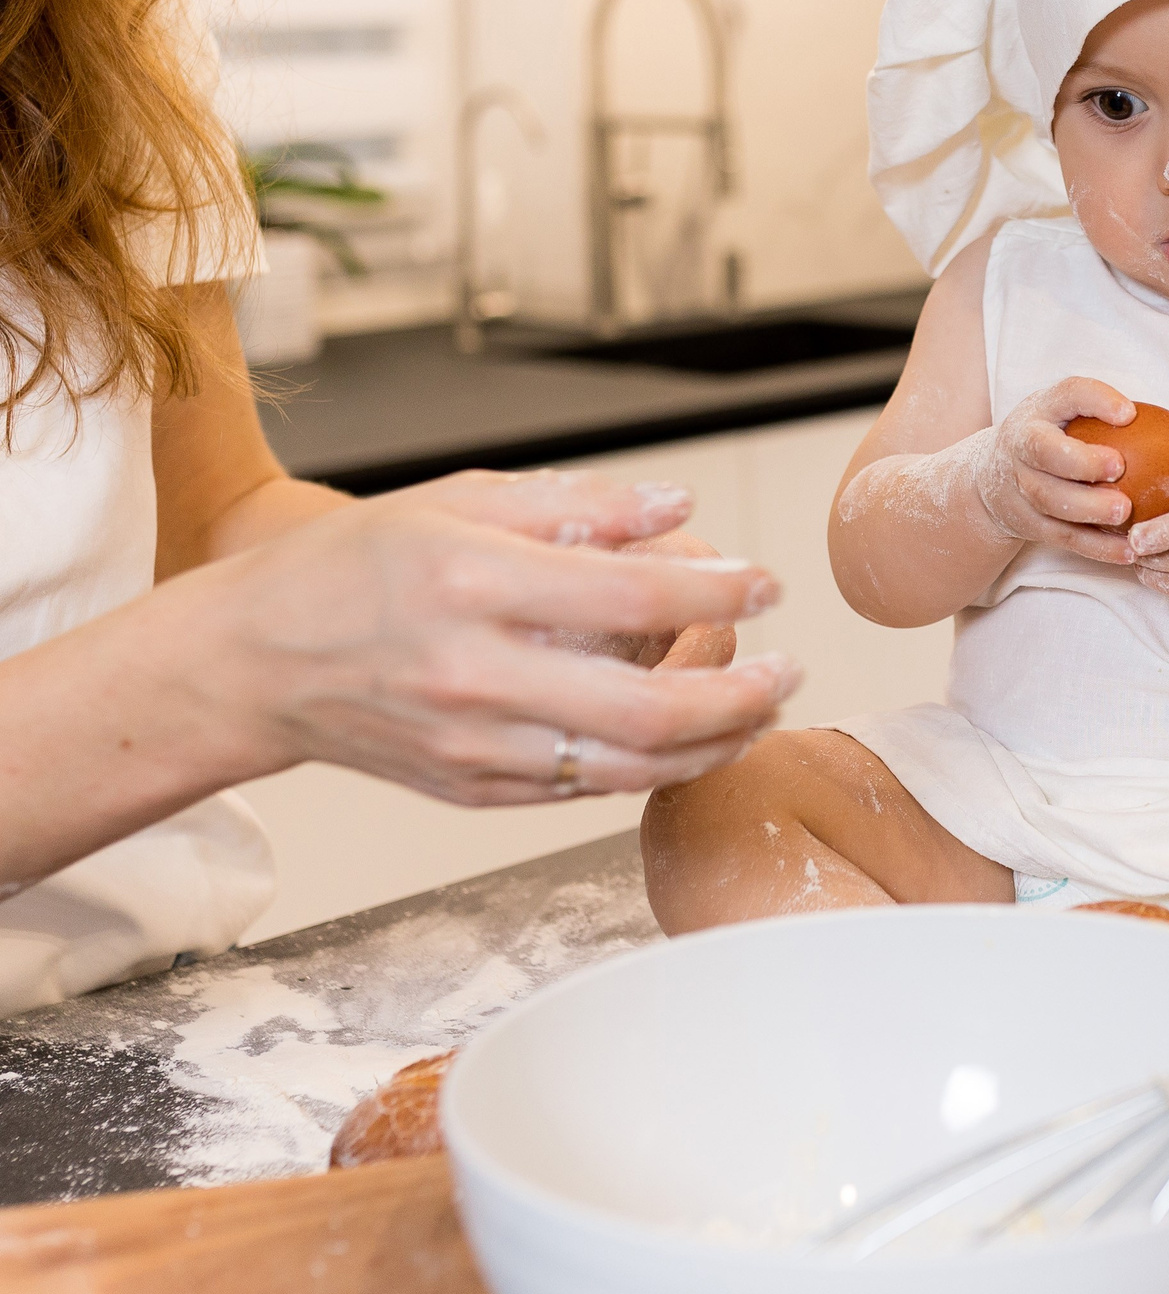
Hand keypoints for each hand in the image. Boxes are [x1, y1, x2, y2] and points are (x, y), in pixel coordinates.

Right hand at [180, 470, 800, 804]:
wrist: (253, 664)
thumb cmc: (357, 569)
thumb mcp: (459, 502)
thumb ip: (577, 507)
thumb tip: (680, 506)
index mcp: (472, 584)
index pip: (632, 595)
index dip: (719, 590)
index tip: (766, 583)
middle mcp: (475, 675)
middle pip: (648, 710)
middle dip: (744, 693)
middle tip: (790, 667)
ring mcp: (475, 746)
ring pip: (631, 769)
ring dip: (718, 742)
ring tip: (765, 707)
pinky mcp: (474, 792)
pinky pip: (590, 791)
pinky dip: (659, 768)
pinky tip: (697, 737)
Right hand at [965, 377, 1143, 566]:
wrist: (992, 478)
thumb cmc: (1054, 439)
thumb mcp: (1070, 415)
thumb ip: (1114, 419)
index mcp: (1043, 410)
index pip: (1067, 395)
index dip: (1096, 401)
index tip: (1130, 414)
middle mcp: (1024, 444)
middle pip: (1044, 451)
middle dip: (1080, 460)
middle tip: (1119, 468)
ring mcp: (1020, 485)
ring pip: (1050, 499)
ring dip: (1088, 508)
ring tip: (1124, 513)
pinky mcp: (1027, 522)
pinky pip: (1062, 537)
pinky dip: (1095, 547)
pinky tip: (1128, 551)